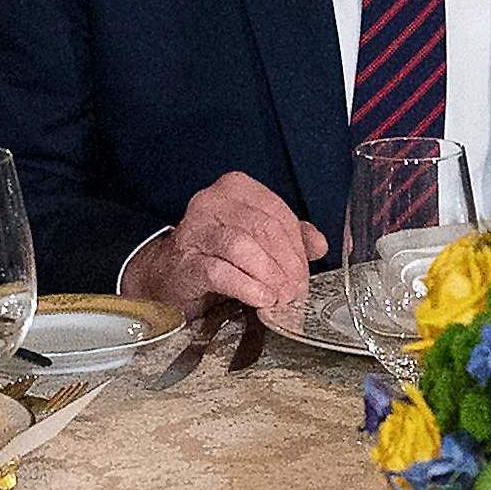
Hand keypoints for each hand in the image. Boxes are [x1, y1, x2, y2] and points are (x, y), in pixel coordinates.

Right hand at [125, 171, 322, 325]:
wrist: (170, 277)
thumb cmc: (217, 254)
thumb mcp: (258, 240)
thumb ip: (291, 237)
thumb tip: (320, 245)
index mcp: (236, 189)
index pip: (278, 213)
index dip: (297, 247)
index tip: (303, 274)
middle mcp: (212, 202)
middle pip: (263, 229)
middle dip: (287, 265)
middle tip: (296, 291)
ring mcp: (195, 230)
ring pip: (242, 246)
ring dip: (269, 276)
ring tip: (281, 298)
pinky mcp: (184, 261)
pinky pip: (220, 271)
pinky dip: (247, 286)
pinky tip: (261, 299)